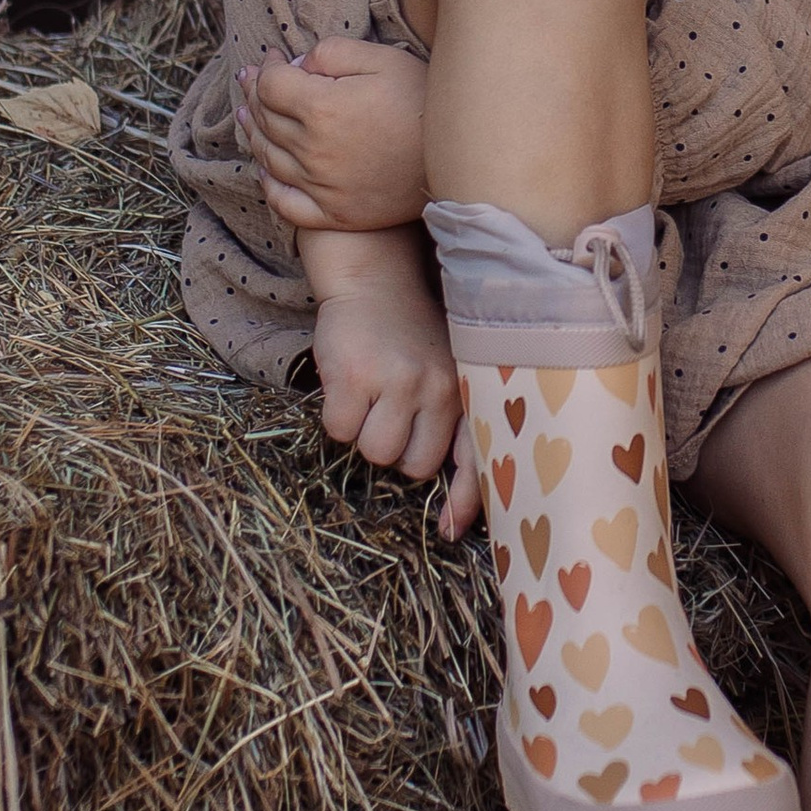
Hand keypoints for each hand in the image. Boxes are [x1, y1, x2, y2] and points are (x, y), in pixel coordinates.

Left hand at [245, 39, 430, 232]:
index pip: (270, 84)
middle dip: (254, 95)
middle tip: (249, 80)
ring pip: (268, 158)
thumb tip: (299, 64)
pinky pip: (285, 203)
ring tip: (248, 117)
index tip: (270, 56)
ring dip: (254, 134)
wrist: (461, 160)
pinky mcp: (334, 214)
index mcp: (321, 109)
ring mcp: (321, 187)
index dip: (264, 66)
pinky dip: (268, 186)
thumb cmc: (425, 102)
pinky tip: (265, 171)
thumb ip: (334, 52)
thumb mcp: (385, 59)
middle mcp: (313, 151)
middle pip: (265, 120)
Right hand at [304, 227, 480, 538]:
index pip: (473, 459)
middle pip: (414, 466)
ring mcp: (397, 384)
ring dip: (365, 432)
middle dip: (397, 450)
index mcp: (464, 393)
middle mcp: (438, 390)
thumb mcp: (444, 372)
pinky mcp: (355, 378)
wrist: (373, 279)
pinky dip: (336, 416)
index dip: (464, 500)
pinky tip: (346, 385)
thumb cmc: (410, 335)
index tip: (448, 530)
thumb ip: (446, 422)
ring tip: (369, 395)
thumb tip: (447, 499)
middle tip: (389, 412)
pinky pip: (340, 431)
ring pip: (376, 453)